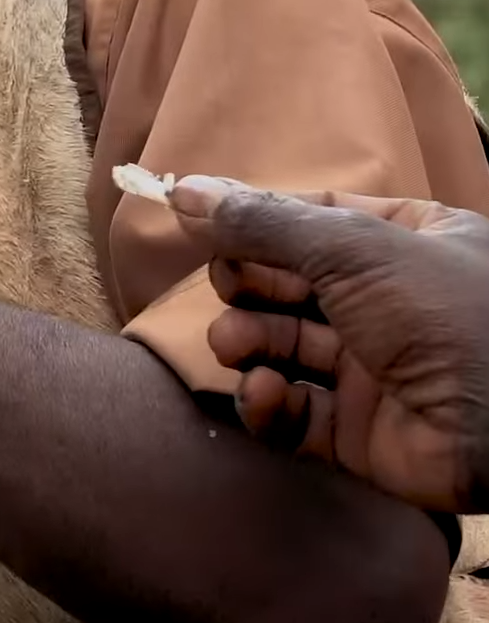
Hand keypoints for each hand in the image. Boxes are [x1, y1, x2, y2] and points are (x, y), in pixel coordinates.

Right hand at [170, 177, 488, 514]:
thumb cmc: (441, 314)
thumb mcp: (351, 247)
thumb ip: (263, 222)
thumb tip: (181, 190)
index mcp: (409, 242)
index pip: (313, 220)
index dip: (255, 222)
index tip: (199, 223)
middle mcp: (391, 303)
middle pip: (288, 284)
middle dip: (248, 286)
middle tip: (230, 287)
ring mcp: (373, 370)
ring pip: (282, 346)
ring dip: (247, 341)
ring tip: (235, 343)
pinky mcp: (357, 433)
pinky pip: (293, 412)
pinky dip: (267, 403)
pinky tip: (264, 392)